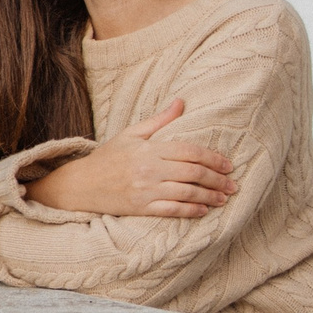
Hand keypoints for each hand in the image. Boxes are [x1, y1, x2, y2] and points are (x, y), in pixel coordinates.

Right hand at [26, 99, 237, 217]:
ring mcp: (145, 190)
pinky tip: (203, 211)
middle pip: (192, 173)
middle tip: (232, 184)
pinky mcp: (140, 208)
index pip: (189, 151)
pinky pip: (171, 211)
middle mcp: (149, 169)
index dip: (212, 158)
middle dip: (216, 179)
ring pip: (186, 193)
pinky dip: (190, 211)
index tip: (227, 164)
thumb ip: (159, 120)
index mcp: (149, 149)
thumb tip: (181, 102)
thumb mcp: (132, 134)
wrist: (81, 184)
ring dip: (209, 197)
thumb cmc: (109, 157)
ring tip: (223, 198)